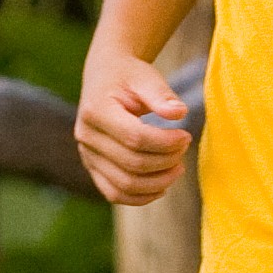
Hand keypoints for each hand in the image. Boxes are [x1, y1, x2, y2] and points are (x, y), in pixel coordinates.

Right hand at [73, 52, 191, 204]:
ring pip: (124, 184)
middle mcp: (86, 136)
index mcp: (96, 110)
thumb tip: (180, 113)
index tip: (186, 136)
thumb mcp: (146, 77)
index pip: (134, 137)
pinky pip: (114, 193)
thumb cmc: (129, 76)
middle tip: (185, 148)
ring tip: (178, 168)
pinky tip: (162, 187)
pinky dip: (140, 197)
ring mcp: (87, 155)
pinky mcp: (92, 167)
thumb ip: (161, 95)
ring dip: (157, 183)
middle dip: (165, 161)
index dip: (165, 142)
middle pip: (131, 163)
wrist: (105, 77)